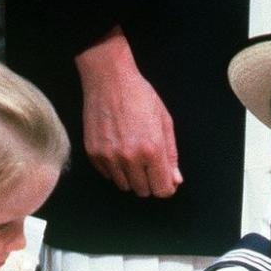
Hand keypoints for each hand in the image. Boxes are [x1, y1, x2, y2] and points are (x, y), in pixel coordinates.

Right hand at [75, 29, 181, 197]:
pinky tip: (117, 148)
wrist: (108, 79)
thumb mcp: (164, 121)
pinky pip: (109, 175)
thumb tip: (175, 180)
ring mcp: (110, 157)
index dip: (166, 187)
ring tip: (131, 153)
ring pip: (125, 186)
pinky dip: (115, 168)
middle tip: (147, 162)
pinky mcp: (94, 155)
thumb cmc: (139, 95)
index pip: (162, 189)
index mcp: (152, 149)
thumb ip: (171, 154)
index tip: (165, 180)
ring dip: (131, 176)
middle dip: (149, 181)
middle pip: (143, 191)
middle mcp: (130, 158)